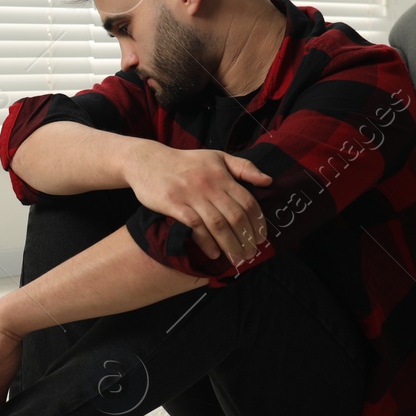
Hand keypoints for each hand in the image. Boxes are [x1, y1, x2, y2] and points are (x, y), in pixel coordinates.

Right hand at [122, 144, 271, 265]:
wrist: (148, 161)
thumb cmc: (185, 161)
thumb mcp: (217, 156)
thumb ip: (244, 167)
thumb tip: (268, 181)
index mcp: (222, 175)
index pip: (247, 202)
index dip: (257, 223)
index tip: (261, 239)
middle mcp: (209, 185)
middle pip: (235, 217)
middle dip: (246, 239)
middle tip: (251, 254)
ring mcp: (191, 195)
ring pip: (218, 225)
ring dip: (230, 245)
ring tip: (237, 259)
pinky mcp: (174, 204)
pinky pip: (195, 227)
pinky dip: (206, 242)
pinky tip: (214, 253)